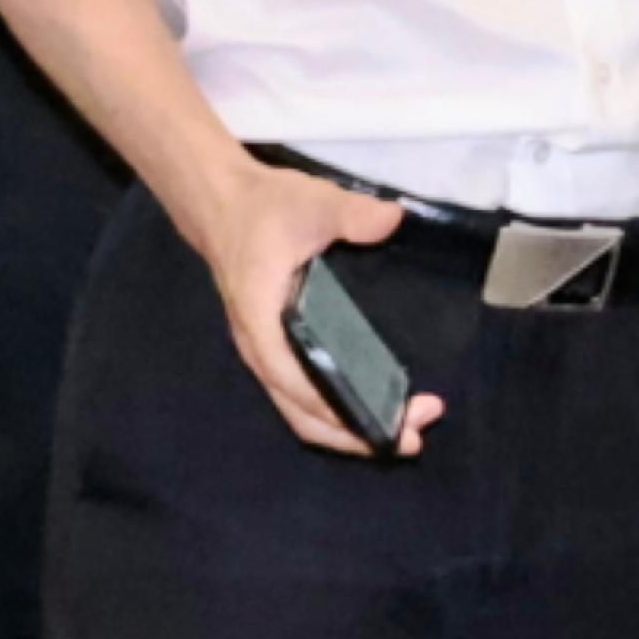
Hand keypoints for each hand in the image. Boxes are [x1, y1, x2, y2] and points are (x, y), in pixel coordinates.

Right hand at [193, 158, 437, 458]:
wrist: (223, 203)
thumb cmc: (264, 209)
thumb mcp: (310, 203)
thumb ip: (351, 214)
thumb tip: (391, 220)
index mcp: (263, 325)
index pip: (301, 386)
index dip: (344, 412)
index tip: (394, 423)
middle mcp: (262, 350)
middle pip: (305, 414)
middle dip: (356, 432)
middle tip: (415, 435)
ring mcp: (268, 351)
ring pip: (304, 410)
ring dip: (350, 424)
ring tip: (405, 425)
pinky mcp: (279, 344)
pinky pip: (306, 391)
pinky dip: (339, 406)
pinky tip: (376, 401)